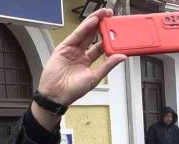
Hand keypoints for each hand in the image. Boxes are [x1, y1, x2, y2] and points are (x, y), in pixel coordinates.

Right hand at [32, 8, 125, 128]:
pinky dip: (84, 28)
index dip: (108, 38)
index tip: (117, 31)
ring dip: (94, 22)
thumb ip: (108, 65)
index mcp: (87, 62)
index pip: (100, 46)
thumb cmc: (72, 91)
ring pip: (85, 33)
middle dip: (101, 25)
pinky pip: (76, 36)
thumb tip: (121, 57)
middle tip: (111, 16)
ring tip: (104, 13)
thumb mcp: (94, 77)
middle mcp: (79, 54)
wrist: (56, 95)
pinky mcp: (63, 48)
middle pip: (92, 36)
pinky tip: (93, 21)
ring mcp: (71, 50)